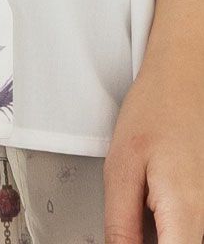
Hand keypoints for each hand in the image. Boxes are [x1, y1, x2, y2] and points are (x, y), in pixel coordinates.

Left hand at [104, 49, 203, 242]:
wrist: (187, 79)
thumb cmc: (158, 110)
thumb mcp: (121, 167)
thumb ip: (120, 225)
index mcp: (187, 216)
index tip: (124, 239)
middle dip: (146, 240)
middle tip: (131, 217)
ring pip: (179, 239)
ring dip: (158, 233)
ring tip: (143, 202)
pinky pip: (186, 230)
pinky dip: (168, 227)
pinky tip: (153, 207)